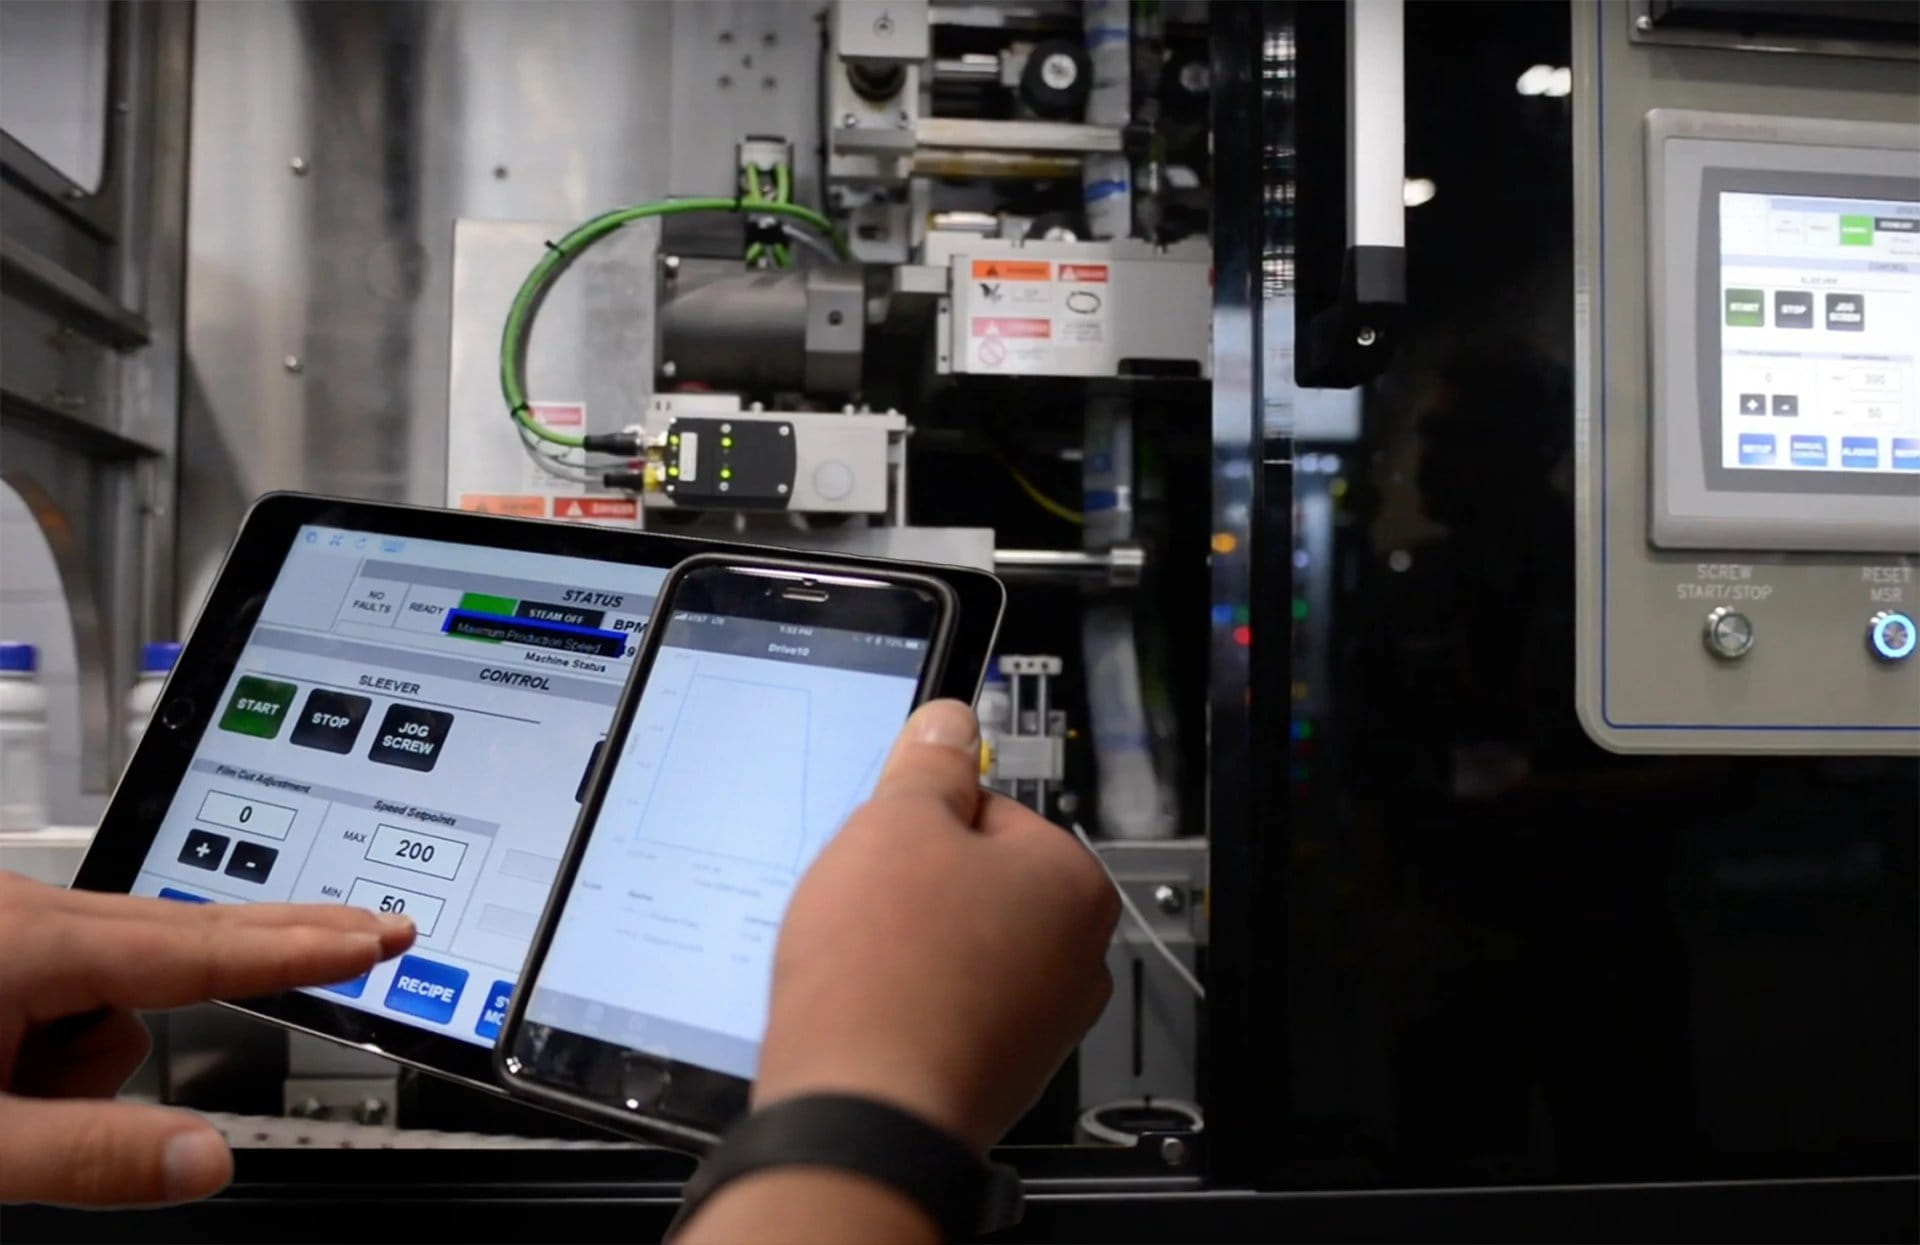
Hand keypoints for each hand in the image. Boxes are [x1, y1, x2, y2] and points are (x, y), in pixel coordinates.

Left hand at [0, 872, 413, 1206]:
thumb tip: (209, 1162)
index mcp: (31, 945)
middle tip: (378, 931)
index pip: (198, 952)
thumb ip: (91, 1156)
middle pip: (179, 941)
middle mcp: (29, 914)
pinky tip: (0, 1075)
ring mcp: (11, 922)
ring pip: (114, 983)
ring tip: (4, 1102)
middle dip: (268, 954)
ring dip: (86, 1050)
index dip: (297, 951)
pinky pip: (71, 984)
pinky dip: (58, 1033)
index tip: (373, 941)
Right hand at [754, 699, 1118, 1152]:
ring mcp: (1039, 1023)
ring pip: (957, 945)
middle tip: (867, 901)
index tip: (887, 838)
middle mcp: (1076, 957)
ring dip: (906, 943)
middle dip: (915, 883)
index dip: (923, 818)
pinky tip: (870, 1007)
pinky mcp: (993, 1071)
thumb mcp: (896, 825)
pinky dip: (906, 1001)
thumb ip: (929, 764)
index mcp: (1073, 882)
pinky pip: (944, 1007)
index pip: (992, 808)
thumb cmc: (888, 979)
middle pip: (977, 879)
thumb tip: (951, 722)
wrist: (865, 1116)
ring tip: (864, 960)